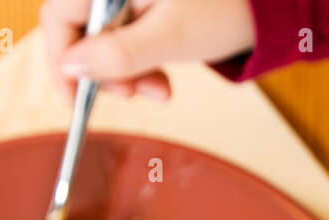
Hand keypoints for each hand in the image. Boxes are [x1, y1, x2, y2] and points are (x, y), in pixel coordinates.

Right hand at [40, 0, 255, 100]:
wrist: (269, 4)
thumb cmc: (225, 9)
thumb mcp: (169, 38)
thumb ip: (117, 54)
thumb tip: (70, 66)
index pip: (58, 15)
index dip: (61, 59)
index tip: (73, 100)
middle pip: (81, 28)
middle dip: (106, 71)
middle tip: (138, 97)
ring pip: (105, 38)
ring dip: (127, 72)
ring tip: (162, 92)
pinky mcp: (147, 5)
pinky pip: (127, 36)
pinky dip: (140, 62)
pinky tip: (162, 79)